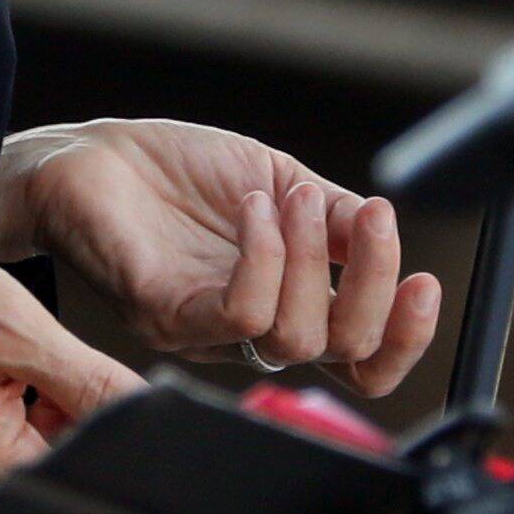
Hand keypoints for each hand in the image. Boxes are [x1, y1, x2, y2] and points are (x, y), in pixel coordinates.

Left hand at [0, 122, 440, 393]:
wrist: (87, 157)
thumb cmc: (177, 171)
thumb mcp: (277, 178)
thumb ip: (331, 214)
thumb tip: (385, 230)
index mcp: (288, 299)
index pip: (359, 356)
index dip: (403, 338)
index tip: (426, 285)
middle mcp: (251, 327)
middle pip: (342, 352)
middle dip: (372, 285)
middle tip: (370, 220)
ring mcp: (208, 327)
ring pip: (295, 335)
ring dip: (311, 257)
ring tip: (291, 196)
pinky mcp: (167, 312)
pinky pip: (239, 314)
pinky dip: (265, 258)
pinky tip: (256, 208)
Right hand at [0, 211, 141, 503]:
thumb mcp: (19, 330)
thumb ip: (91, 383)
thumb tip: (152, 411)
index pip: (85, 467)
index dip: (113, 423)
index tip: (106, 379)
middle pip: (62, 457)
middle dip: (77, 405)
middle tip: (47, 349)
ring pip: (38, 437)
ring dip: (48, 393)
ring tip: (11, 344)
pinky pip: (6, 424)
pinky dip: (19, 389)